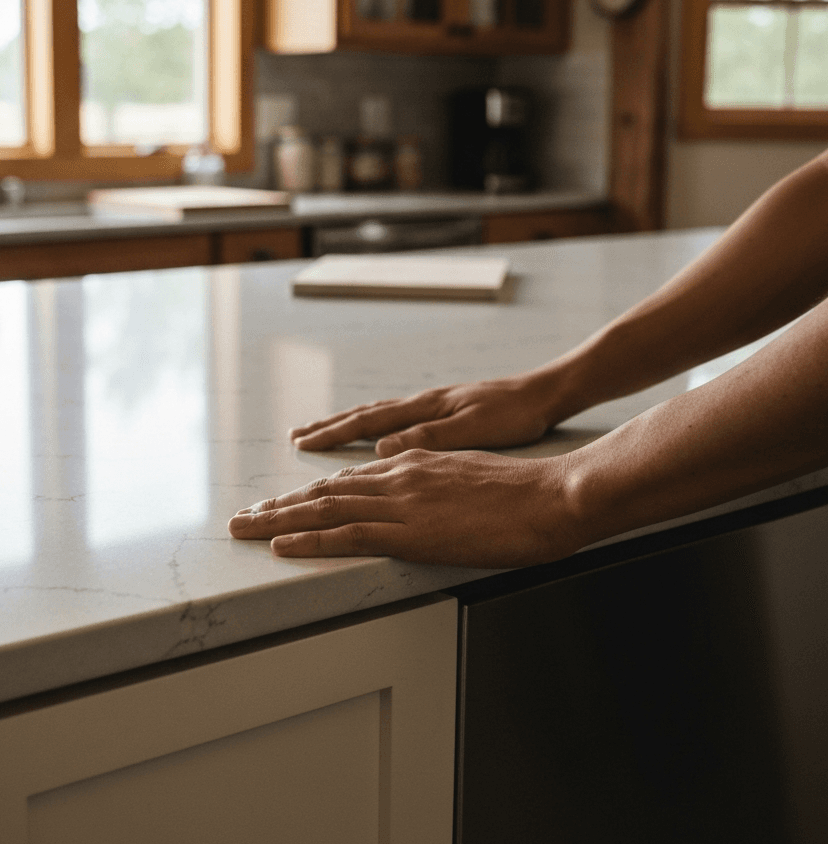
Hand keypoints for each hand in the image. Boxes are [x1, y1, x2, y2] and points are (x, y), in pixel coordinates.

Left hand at [227, 448, 580, 567]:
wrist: (551, 496)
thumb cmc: (523, 493)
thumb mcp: (469, 479)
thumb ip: (435, 485)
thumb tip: (418, 501)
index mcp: (413, 464)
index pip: (348, 480)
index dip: (311, 494)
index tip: (284, 503)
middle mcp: (398, 476)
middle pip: (324, 491)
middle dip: (280, 505)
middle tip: (244, 516)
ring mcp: (401, 502)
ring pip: (324, 509)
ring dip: (278, 520)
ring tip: (244, 528)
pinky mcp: (410, 530)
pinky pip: (347, 534)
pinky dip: (309, 540)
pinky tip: (281, 545)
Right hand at [289, 375, 557, 456]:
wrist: (547, 393)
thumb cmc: (516, 414)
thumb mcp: (474, 429)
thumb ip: (427, 438)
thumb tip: (380, 450)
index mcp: (424, 410)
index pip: (366, 423)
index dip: (331, 436)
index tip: (302, 443)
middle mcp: (421, 405)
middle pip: (362, 417)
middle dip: (325, 429)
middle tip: (295, 438)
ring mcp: (430, 408)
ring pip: (375, 417)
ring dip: (343, 427)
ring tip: (317, 435)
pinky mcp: (442, 414)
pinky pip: (393, 420)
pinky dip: (369, 427)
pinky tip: (369, 438)